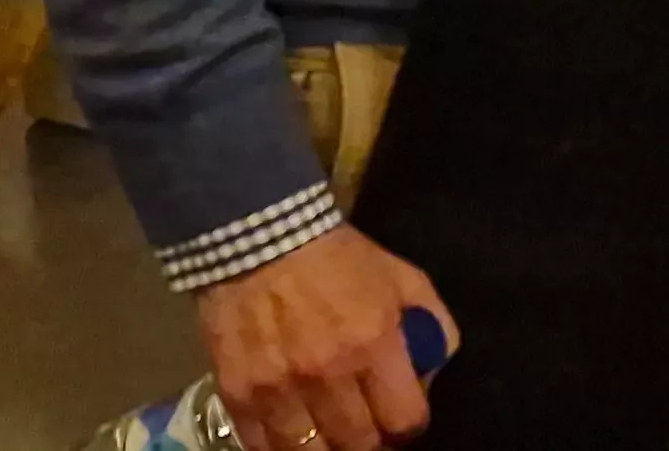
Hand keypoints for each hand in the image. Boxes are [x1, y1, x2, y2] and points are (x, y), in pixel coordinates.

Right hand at [193, 225, 454, 450]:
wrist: (261, 240)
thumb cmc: (340, 259)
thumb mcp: (405, 280)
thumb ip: (431, 327)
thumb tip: (429, 377)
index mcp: (374, 344)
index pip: (404, 420)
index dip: (409, 427)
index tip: (404, 421)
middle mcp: (326, 374)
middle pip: (358, 444)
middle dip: (371, 442)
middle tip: (369, 430)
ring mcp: (278, 388)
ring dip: (326, 449)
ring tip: (331, 436)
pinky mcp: (237, 394)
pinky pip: (261, 446)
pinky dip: (280, 447)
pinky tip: (293, 436)